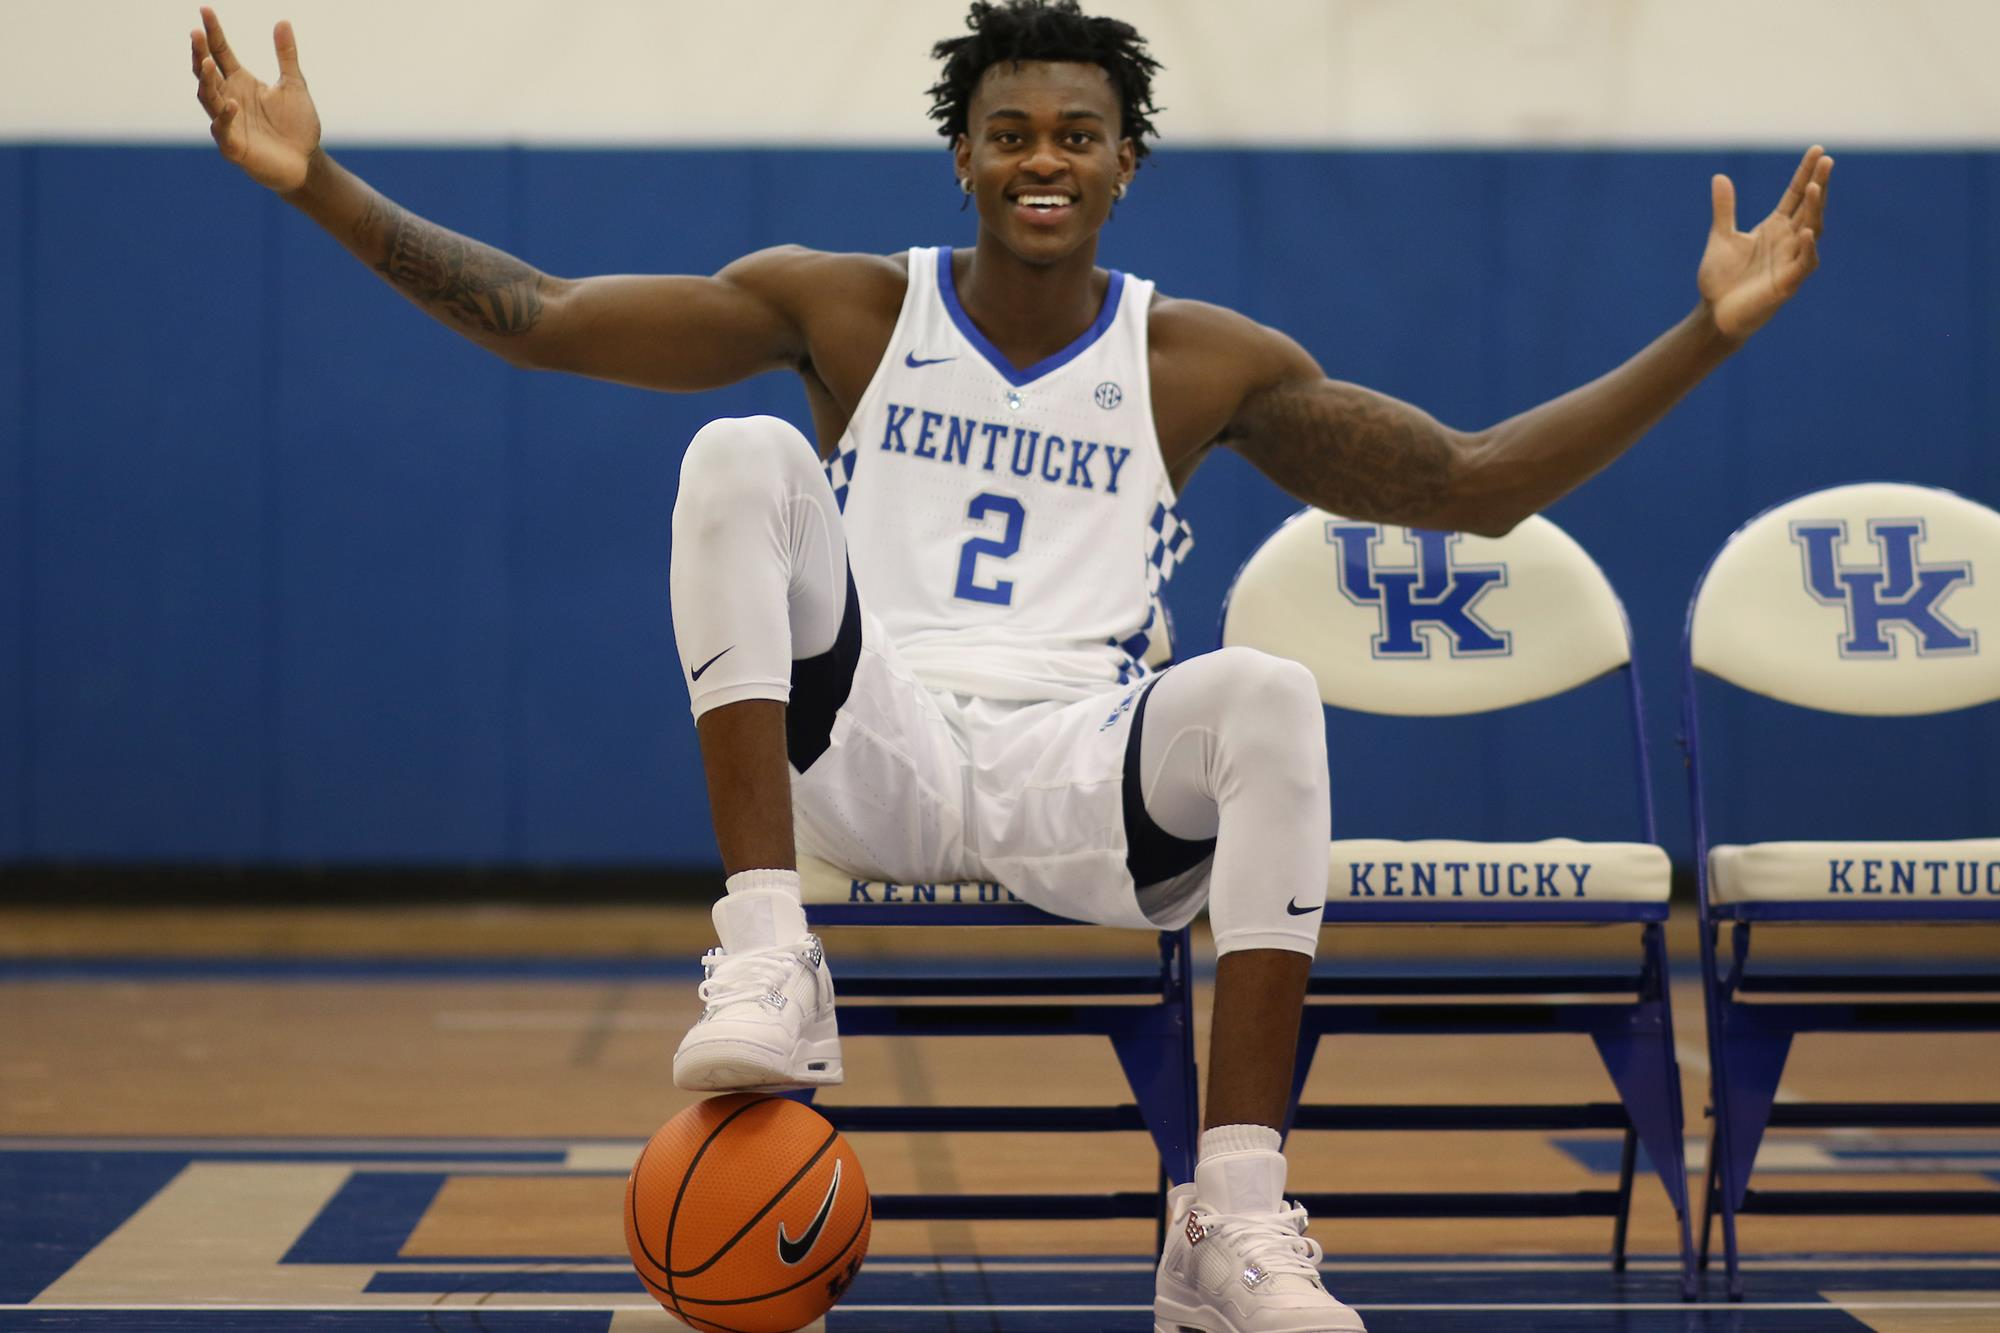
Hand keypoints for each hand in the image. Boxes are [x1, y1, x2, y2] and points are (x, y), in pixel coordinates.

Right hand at [191, 7, 320, 192]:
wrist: (306, 162)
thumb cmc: (297, 126)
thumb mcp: (294, 85)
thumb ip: (286, 55)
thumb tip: (283, 21)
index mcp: (240, 82)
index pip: (220, 52)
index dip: (212, 32)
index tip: (206, 10)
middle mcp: (228, 98)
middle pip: (206, 72)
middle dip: (199, 52)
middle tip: (196, 33)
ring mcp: (228, 122)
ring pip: (207, 97)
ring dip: (205, 81)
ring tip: (206, 62)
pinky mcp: (234, 146)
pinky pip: (223, 129)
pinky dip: (225, 116)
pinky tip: (232, 103)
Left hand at [1698, 145, 1832, 341]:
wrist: (1714, 313)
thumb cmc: (1721, 278)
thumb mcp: (1721, 237)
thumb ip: (1724, 209)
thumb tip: (1719, 177)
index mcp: (1775, 228)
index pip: (1795, 195)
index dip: (1806, 172)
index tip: (1818, 150)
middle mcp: (1788, 241)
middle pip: (1809, 207)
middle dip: (1818, 184)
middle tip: (1826, 160)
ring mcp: (1790, 261)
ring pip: (1812, 230)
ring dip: (1814, 210)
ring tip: (1815, 187)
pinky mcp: (1787, 283)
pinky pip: (1804, 263)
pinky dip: (1807, 248)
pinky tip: (1807, 232)